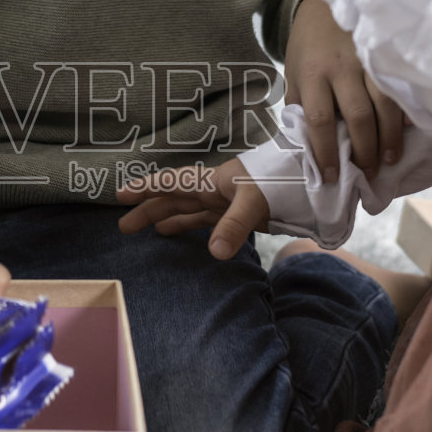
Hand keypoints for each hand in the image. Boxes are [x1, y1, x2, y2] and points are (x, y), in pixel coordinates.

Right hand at [115, 157, 269, 259]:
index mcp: (211, 181)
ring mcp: (224, 203)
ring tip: (143, 231)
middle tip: (124, 226)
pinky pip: (205, 221)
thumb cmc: (279, 179)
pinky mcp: (237, 215)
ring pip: (186, 211)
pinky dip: (189, 227)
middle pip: (173, 200)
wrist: (309, 178)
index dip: (146, 188)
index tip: (121, 195)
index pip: (171, 184)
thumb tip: (214, 253)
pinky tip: (176, 234)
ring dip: (165, 219)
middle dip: (148, 210)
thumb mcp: (255, 201)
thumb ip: (234, 226)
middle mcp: (213, 190)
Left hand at [285, 0, 404, 180]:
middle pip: (358, 115)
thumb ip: (300, 109)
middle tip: (370, 173)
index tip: (332, 175)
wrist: (323, 8)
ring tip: (390, 159)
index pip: (319, 120)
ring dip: (389, 136)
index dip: (326, 151)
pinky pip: (400, 87)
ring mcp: (367, 60)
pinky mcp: (385, 55)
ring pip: (385, 103)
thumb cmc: (307, 50)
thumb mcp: (293, 77)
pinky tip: (407, 130)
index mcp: (312, 75)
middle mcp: (341, 68)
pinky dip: (405, 112)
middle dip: (366, 150)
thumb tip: (307, 148)